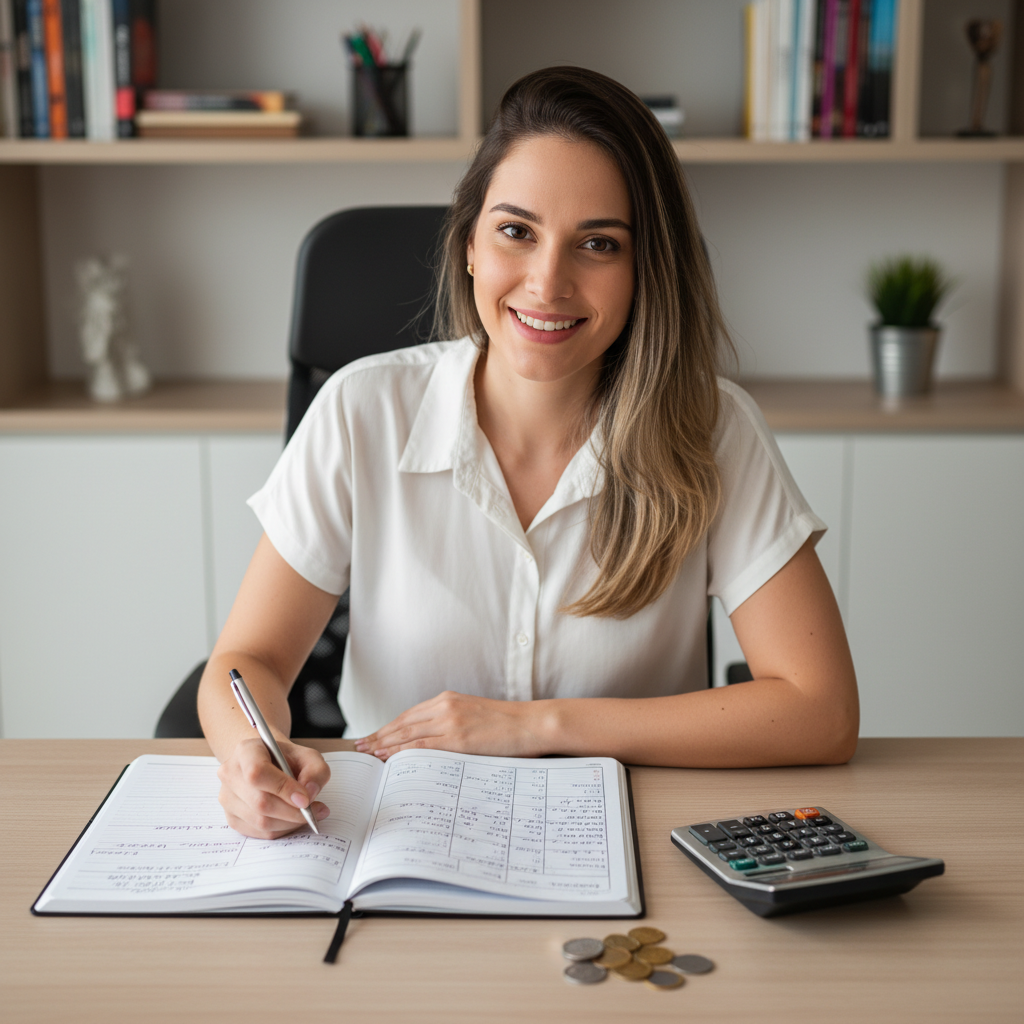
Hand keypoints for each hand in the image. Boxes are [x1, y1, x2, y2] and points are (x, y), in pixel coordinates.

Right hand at [216, 736, 331, 838]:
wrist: (268, 764)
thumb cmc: (287, 759)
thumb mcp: (308, 756)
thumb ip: (316, 771)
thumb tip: (309, 794)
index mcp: (246, 751)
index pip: (257, 773)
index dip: (282, 789)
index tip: (306, 799)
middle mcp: (230, 773)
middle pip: (260, 802)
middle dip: (292, 812)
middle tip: (314, 811)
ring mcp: (227, 798)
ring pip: (260, 821)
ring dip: (289, 823)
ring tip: (308, 815)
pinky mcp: (232, 817)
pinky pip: (259, 833)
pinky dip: (281, 830)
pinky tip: (292, 820)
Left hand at [354, 691, 549, 759]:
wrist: (532, 723)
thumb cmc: (509, 725)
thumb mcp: (475, 717)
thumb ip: (453, 724)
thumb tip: (434, 744)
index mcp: (449, 699)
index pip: (409, 715)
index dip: (388, 727)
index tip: (372, 736)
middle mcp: (445, 706)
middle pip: (402, 722)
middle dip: (379, 735)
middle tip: (360, 746)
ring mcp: (451, 721)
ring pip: (407, 733)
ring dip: (384, 744)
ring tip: (367, 753)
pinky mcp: (458, 737)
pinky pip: (422, 745)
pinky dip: (401, 751)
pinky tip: (388, 756)